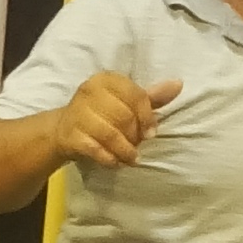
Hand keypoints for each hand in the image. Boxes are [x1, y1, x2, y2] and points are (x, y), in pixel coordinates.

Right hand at [54, 71, 180, 167]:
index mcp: (106, 79)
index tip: (151, 133)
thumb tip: (178, 85)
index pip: (135, 95)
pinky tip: (115, 162)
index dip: (148, 117)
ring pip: (110, 134)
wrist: (63, 130)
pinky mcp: (70, 135)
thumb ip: (151, 97)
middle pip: (124, 117)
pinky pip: (96, 150)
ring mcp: (77, 113)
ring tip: (131, 158)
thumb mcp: (125, 102)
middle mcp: (89, 91)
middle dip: (135, 136)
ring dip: (125, 151)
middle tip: (138, 146)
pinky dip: (110, 159)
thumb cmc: (101, 114)